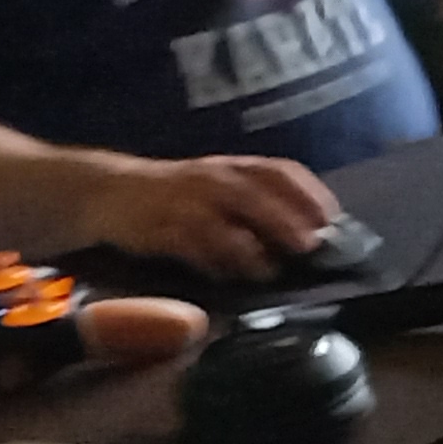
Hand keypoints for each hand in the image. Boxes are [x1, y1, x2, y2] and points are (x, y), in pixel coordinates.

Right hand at [72, 153, 336, 279]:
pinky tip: (227, 276)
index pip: (280, 171)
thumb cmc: (179, 195)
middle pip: (254, 196)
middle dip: (285, 220)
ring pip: (221, 223)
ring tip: (268, 271)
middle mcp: (211, 178)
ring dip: (250, 250)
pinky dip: (212, 263)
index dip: (309, 192)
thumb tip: (314, 235)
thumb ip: (261, 205)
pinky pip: (189, 246)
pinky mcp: (158, 227)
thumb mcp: (221, 188)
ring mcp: (184, 201)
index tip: (332, 218)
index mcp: (233, 167)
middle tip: (308, 246)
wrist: (110, 191)